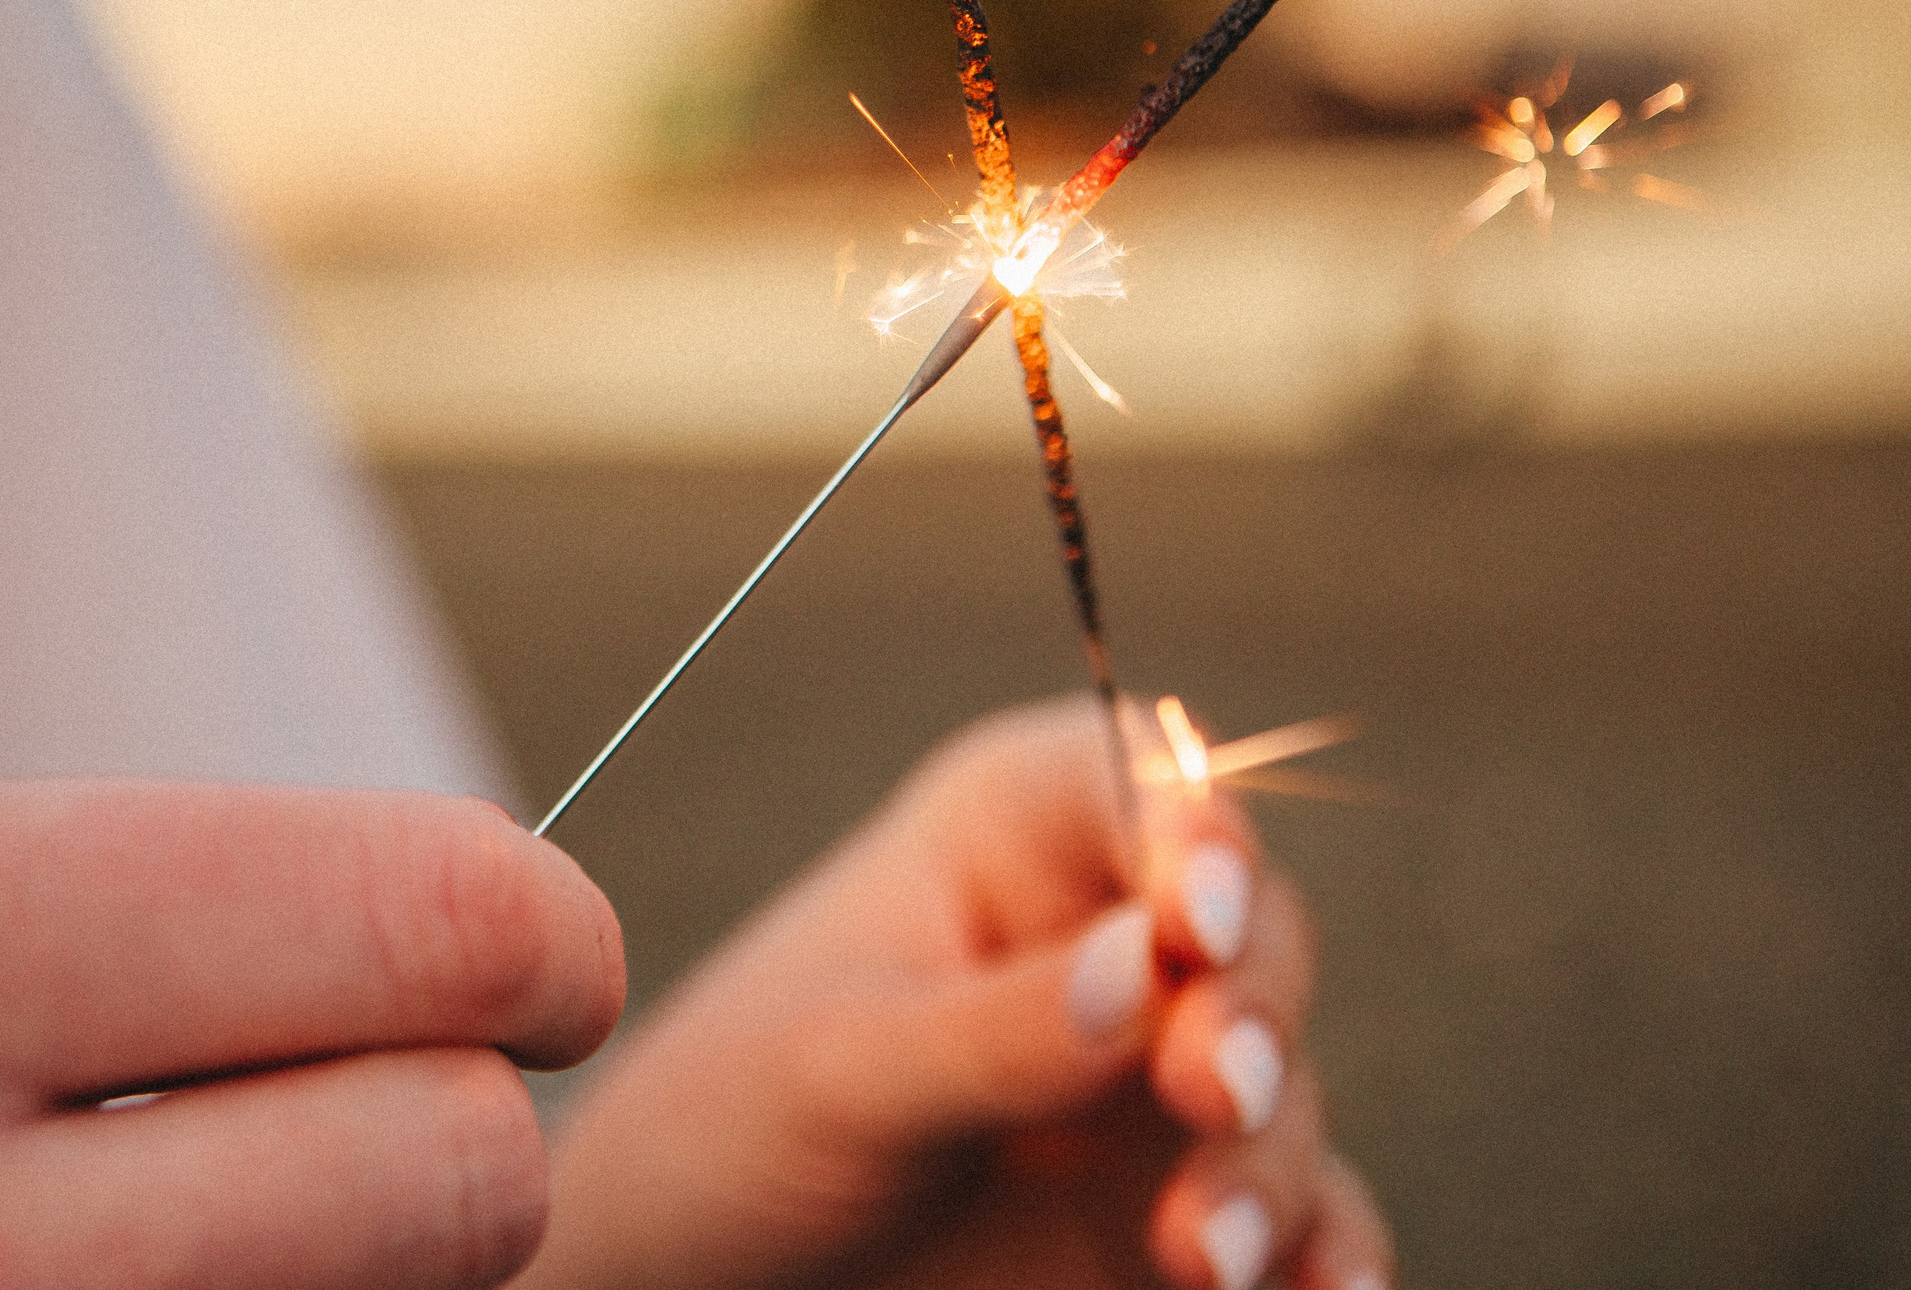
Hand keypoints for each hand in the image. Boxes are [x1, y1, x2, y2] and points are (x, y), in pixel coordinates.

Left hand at [518, 698, 1391, 1289]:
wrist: (699, 1274)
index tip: (1194, 923)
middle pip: (1253, 936)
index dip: (1198, 839)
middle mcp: (1107, 937)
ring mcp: (1149, 1074)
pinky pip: (1297, 1219)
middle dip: (1253, 1012)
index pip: (1145, 786)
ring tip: (1199, 1258)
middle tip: (1213, 1088)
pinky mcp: (1174, 1200)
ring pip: (1282, 1090)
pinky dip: (1327, 1255)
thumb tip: (1141, 963)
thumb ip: (990, 1028)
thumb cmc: (732, 1123)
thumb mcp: (837, 1069)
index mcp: (1012, 836)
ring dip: (1267, 1166)